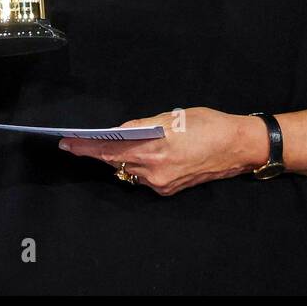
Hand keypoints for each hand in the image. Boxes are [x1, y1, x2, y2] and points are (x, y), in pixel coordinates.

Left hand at [58, 108, 265, 196]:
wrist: (238, 147)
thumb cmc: (210, 125)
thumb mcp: (174, 116)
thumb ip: (144, 125)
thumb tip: (121, 131)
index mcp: (155, 148)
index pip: (111, 148)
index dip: (87, 146)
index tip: (68, 142)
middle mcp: (155, 170)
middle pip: (116, 161)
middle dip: (95, 152)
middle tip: (74, 144)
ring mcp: (161, 182)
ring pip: (129, 169)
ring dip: (117, 158)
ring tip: (102, 146)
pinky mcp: (169, 189)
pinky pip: (144, 177)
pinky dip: (136, 165)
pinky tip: (135, 154)